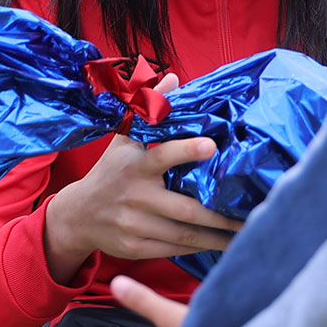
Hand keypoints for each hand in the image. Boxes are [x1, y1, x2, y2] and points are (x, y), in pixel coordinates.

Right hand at [44, 74, 243, 279]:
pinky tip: (221, 245)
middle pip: (184, 208)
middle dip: (218, 214)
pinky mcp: (136, 247)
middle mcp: (135, 196)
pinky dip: (199, 249)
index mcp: (135, 164)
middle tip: (250, 212)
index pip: (163, 155)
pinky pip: (174, 250)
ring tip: (245, 234)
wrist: (76, 216)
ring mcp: (135, 224)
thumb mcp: (124, 137)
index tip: (212, 145)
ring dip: (216, 236)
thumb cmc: (111, 170)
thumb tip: (173, 77)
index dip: (186, 150)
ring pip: (183, 234)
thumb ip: (150, 108)